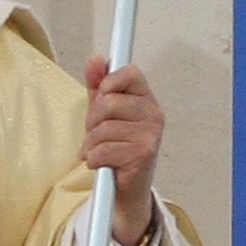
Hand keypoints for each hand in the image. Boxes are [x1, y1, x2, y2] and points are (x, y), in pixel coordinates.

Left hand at [82, 56, 163, 245]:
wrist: (125, 186)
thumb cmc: (115, 144)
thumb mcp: (102, 111)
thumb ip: (97, 84)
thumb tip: (95, 58)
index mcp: (145, 99)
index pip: (129, 73)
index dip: (108, 83)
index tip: (102, 97)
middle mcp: (154, 114)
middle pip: (108, 102)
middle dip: (92, 121)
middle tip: (96, 134)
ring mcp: (151, 135)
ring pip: (102, 129)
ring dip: (90, 144)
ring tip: (99, 151)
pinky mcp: (144, 155)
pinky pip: (102, 150)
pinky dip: (94, 159)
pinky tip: (102, 163)